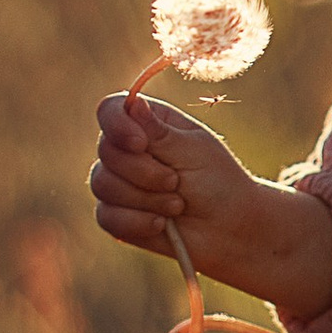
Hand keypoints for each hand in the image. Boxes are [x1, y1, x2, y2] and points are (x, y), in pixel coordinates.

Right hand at [89, 95, 331, 321]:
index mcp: (148, 124)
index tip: (141, 144)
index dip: (118, 126)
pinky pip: (105, 215)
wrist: (229, 230)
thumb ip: (158, 131)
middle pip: (106, 151)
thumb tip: (132, 102)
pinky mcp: (116, 215)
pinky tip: (161, 225)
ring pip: (102, 184)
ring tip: (177, 206)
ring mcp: (118, 183)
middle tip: (176, 183)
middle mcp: (128, 150)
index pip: (111, 110)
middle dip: (144, 172)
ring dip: (145, 199)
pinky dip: (136, 222)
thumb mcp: (193, 151)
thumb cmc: (218, 183)